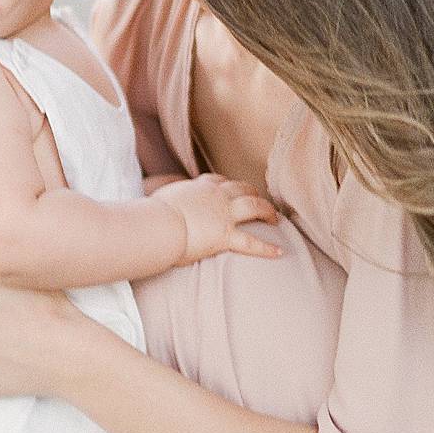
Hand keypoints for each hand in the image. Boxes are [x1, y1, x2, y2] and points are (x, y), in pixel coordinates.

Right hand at [153, 173, 281, 268]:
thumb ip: (168, 199)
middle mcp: (216, 196)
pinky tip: (280, 251)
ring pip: (255, 206)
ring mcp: (223, 214)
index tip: (233, 189)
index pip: (220, 181)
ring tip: (276, 219)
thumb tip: (158, 205)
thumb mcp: (161, 198)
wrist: (158, 224)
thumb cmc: (153, 214)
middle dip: (254, 193)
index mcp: (200, 187)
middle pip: (243, 188)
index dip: (230, 185)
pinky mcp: (225, 235)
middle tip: (262, 202)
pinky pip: (252, 242)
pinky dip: (267, 247)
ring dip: (268, 211)